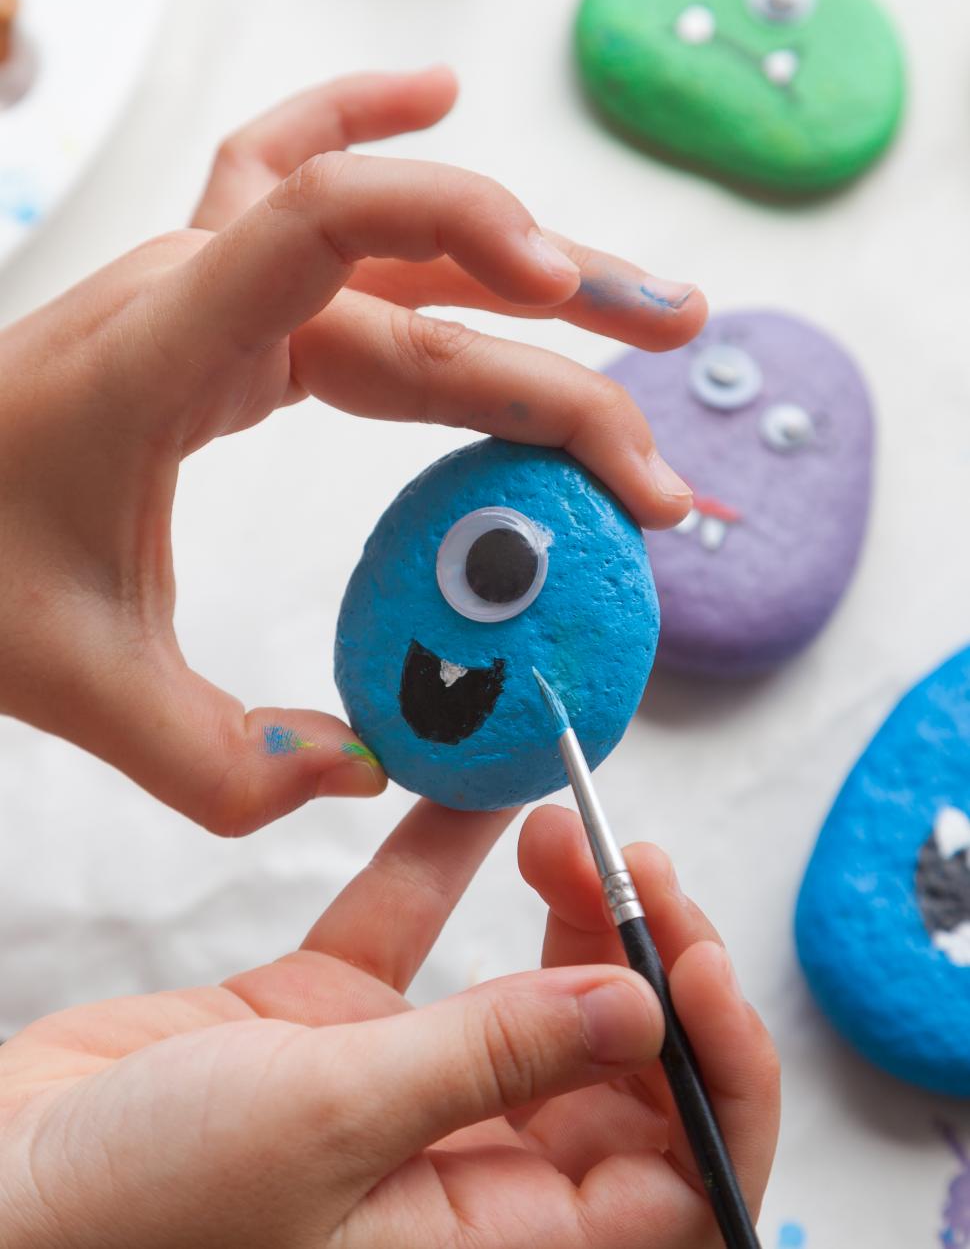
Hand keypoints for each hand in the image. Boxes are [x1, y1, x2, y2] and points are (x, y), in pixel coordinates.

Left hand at [0, 67, 704, 833]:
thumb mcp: (87, 691)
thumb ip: (225, 762)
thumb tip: (366, 767)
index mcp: (167, 353)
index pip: (331, 237)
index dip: (464, 242)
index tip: (572, 309)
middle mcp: (198, 295)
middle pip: (416, 282)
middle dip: (561, 340)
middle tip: (671, 379)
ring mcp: (204, 287)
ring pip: (390, 241)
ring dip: (522, 253)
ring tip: (638, 301)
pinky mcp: (210, 308)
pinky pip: (298, 192)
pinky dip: (369, 137)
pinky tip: (435, 103)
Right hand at [0, 802, 777, 1247]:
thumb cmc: (128, 1225)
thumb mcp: (328, 1130)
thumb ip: (493, 1059)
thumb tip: (643, 1007)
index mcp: (494, 1246)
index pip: (675, 1175)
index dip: (712, 1070)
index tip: (692, 956)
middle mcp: (467, 1175)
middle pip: (618, 1061)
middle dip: (643, 951)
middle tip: (631, 858)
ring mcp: (404, 1092)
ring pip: (529, 991)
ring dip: (564, 906)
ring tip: (563, 824)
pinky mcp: (333, 1026)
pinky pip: (411, 934)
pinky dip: (443, 863)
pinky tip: (479, 796)